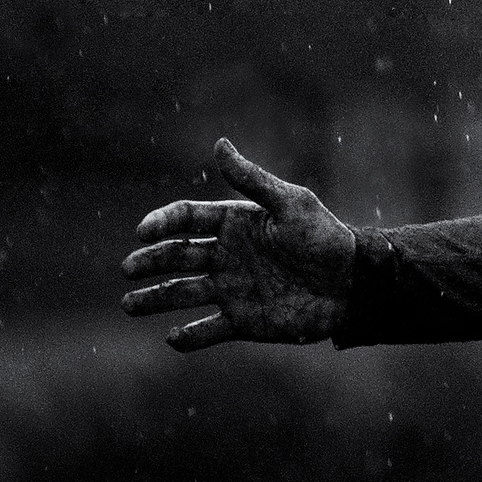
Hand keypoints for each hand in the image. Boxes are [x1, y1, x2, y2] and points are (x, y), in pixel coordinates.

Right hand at [120, 137, 355, 350]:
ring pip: (183, 294)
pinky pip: (208, 331)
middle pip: (178, 256)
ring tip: (129, 305)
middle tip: (129, 269)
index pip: (188, 219)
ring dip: (155, 299)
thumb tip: (219, 144)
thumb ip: (251, 180)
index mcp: (236, 224)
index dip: (162, 223)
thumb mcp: (289, 203)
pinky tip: (173, 338)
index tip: (142, 233)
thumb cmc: (324, 236)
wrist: (353, 282)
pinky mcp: (243, 321)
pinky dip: (189, 338)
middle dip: (150, 262)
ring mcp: (232, 289)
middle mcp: (228, 256)